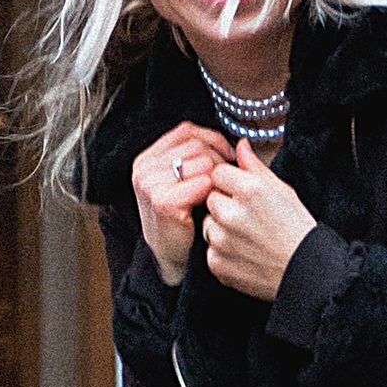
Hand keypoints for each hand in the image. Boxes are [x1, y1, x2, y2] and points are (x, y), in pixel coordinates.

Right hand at [133, 121, 227, 285]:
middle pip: (196, 144)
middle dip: (218, 160)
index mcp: (148, 158)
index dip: (212, 140)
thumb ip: (203, 156)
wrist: (173, 255)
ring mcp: (150, 184)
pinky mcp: (163, 202)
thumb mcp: (186, 180)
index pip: (186, 131)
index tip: (227, 156)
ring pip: (202, 161)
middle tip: (223, 181)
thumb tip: (242, 144)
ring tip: (214, 194)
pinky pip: (202, 183)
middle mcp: (144, 168)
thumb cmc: (184, 218)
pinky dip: (211, 193)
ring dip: (216, 178)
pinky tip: (209, 205)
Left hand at [201, 139, 315, 301]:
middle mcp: (232, 213)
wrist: (307, 272)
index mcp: (250, 190)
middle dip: (225, 204)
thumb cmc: (298, 231)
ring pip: (208, 224)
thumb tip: (240, 146)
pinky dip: (223, 252)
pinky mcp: (217, 263)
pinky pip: (210, 250)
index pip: (218, 173)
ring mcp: (222, 240)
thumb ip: (255, 167)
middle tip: (249, 217)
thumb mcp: (283, 191)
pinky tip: (245, 253)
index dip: (230, 182)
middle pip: (211, 197)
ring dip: (221, 228)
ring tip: (248, 237)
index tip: (242, 193)